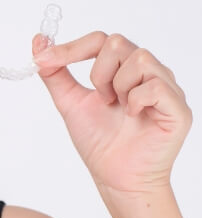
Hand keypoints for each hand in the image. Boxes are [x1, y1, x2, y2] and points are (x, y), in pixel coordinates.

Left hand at [32, 32, 192, 198]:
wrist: (116, 178)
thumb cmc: (99, 141)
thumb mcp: (69, 101)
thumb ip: (54, 73)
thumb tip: (38, 41)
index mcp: (122, 68)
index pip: (99, 40)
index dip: (71, 48)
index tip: (44, 59)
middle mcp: (147, 72)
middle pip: (117, 43)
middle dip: (98, 73)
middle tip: (101, 99)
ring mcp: (166, 88)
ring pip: (139, 59)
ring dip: (118, 86)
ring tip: (119, 109)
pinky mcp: (178, 108)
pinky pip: (155, 86)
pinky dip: (136, 101)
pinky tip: (133, 116)